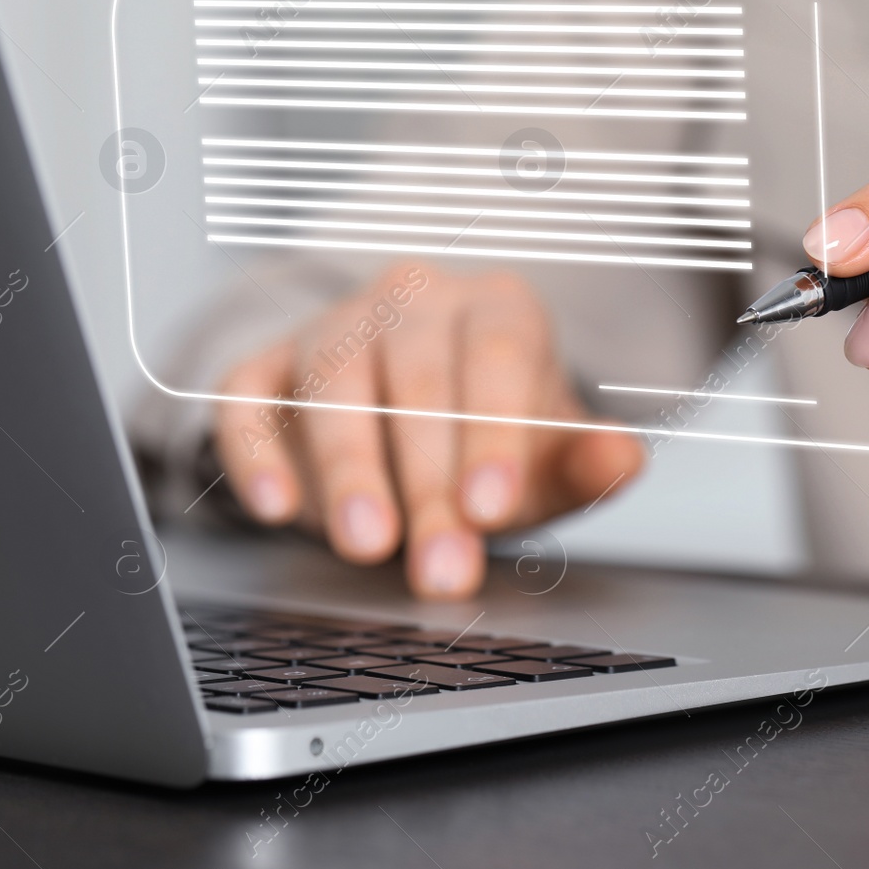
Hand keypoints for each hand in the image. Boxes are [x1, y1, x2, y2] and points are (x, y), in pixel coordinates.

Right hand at [212, 264, 643, 597]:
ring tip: (367, 544)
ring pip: (332, 382)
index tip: (490, 509)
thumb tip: (622, 458)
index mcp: (497, 308)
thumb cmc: (495, 444)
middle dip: (427, 484)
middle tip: (440, 568)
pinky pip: (246, 396)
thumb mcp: (551, 458)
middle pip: (416, 380)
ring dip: (349, 469)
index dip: (491, 435)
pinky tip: (277, 507)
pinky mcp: (268, 365)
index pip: (497, 357)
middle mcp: (414, 301)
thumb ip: (588, 462)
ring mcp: (335, 325)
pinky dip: (253, 450)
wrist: (426, 429)